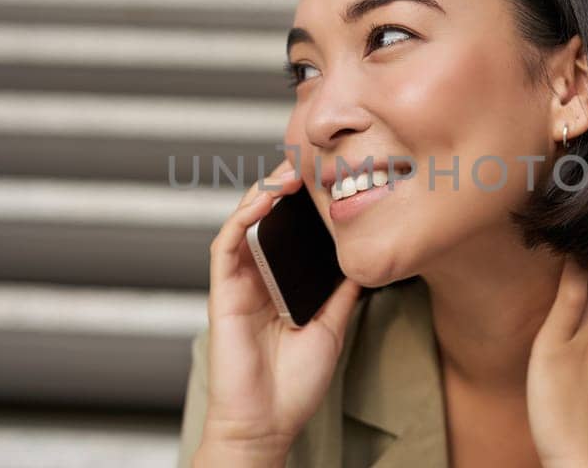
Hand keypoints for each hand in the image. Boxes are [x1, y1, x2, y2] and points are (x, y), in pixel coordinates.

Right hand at [195, 159, 362, 466]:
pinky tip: (264, 199)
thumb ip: (341, 293)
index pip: (288, 234)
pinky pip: (226, 244)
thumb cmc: (293, 385)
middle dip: (283, 189)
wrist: (268, 422)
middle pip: (265, 221)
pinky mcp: (222, 292)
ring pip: (243, 223)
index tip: (328, 181)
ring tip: (289, 172)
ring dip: (262, 193)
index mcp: (279, 286)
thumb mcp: (331, 327)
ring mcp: (237, 284)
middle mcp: (256, 279)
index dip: (302, 206)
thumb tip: (365, 261)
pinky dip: (242, 217)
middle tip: (310, 165)